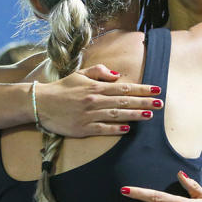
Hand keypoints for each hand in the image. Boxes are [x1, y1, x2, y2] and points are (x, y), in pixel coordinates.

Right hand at [37, 64, 162, 137]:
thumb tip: (117, 75)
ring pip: (117, 115)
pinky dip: (116, 129)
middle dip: (144, 102)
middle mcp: (94, 100)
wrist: (40, 103)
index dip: (142, 89)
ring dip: (134, 115)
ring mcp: (89, 115)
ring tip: (150, 116)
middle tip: (160, 103)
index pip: (124, 87)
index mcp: (95, 87)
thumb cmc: (61, 89)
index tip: (156, 89)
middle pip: (124, 101)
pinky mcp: (82, 128)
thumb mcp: (79, 75)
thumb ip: (98, 72)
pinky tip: (128, 129)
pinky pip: (103, 129)